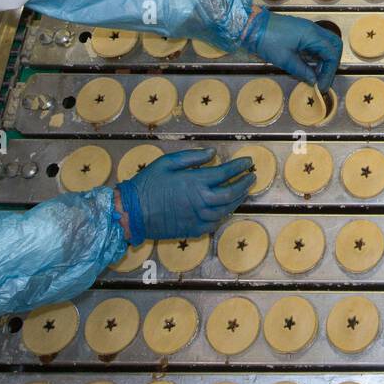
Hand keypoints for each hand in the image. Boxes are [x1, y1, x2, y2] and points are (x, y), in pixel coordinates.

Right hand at [116, 150, 253, 240]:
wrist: (132, 213)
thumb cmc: (147, 185)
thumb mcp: (166, 163)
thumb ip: (191, 158)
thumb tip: (212, 153)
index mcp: (195, 182)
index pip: (225, 173)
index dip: (239, 167)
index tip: (248, 162)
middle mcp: (201, 201)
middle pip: (231, 193)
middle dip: (244, 184)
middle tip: (251, 177)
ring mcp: (198, 217)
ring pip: (226, 209)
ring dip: (237, 200)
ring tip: (243, 191)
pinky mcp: (193, 229)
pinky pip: (215, 223)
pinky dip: (224, 214)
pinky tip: (225, 208)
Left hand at [257, 11, 341, 90]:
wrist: (251, 25)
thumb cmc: (267, 40)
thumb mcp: (285, 60)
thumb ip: (302, 71)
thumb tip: (314, 81)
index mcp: (312, 35)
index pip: (331, 54)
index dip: (329, 72)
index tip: (321, 86)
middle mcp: (313, 30)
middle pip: (334, 46)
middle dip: (331, 64)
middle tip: (323, 78)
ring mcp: (307, 29)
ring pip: (325, 44)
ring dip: (324, 60)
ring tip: (315, 75)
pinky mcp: (301, 32)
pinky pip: (315, 43)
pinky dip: (316, 56)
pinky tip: (308, 66)